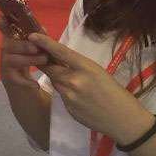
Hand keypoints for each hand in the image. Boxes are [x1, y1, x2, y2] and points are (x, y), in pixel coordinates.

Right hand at [0, 18, 49, 88]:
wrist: (25, 96)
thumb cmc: (30, 70)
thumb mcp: (33, 54)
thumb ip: (36, 42)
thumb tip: (43, 29)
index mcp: (11, 46)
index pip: (5, 33)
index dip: (3, 25)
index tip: (3, 17)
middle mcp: (5, 55)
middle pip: (7, 45)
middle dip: (22, 44)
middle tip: (37, 48)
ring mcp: (5, 68)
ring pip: (11, 60)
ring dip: (28, 59)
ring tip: (44, 61)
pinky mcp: (9, 82)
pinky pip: (15, 79)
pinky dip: (26, 81)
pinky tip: (36, 85)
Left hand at [28, 33, 155, 143]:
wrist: (123, 120)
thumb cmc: (115, 92)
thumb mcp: (99, 72)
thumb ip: (79, 66)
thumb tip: (61, 60)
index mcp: (87, 68)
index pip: (61, 52)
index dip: (45, 43)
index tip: (32, 36)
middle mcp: (74, 80)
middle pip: (50, 68)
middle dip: (43, 62)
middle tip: (38, 55)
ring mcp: (69, 95)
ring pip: (55, 81)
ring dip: (58, 78)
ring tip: (73, 80)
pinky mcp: (67, 107)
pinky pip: (61, 95)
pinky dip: (65, 92)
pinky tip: (79, 97)